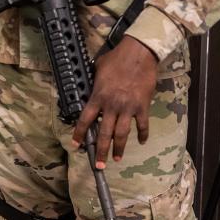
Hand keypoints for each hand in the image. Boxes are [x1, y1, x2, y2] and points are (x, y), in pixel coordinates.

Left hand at [71, 36, 157, 167]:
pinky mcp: (142, 106)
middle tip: (99, 165)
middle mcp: (112, 105)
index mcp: (98, 97)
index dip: (80, 134)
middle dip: (101, 151)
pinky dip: (142, 134)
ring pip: (122, 134)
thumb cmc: (117, 58)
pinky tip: (141, 141)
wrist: (139, 54)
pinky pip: (142, 125)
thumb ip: (95, 83)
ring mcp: (128, 108)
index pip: (86, 120)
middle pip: (104, 134)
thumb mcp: (99, 69)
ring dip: (119, 148)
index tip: (77, 145)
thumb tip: (93, 87)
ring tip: (117, 158)